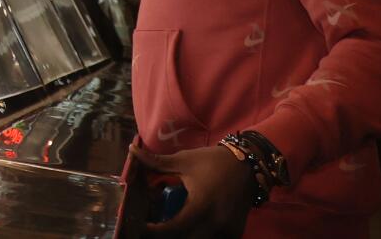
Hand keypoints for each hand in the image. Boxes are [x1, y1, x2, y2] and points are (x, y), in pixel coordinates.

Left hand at [131, 142, 256, 237]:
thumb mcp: (184, 160)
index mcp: (201, 206)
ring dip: (186, 237)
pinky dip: (200, 237)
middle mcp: (215, 223)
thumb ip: (157, 162)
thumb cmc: (213, 161)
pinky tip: (191, 229)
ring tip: (173, 228)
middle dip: (169, 237)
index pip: (174, 228)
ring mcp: (228, 230)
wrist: (249, 164)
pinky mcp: (235, 232)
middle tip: (157, 228)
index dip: (155, 232)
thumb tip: (132, 151)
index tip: (143, 226)